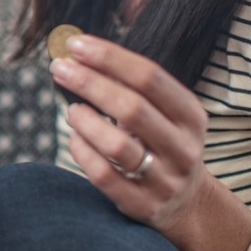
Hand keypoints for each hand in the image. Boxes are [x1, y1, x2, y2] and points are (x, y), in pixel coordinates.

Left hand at [51, 33, 250, 250]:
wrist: (185, 203)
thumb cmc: (158, 143)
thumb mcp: (161, 114)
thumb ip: (128, 86)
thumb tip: (77, 53)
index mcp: (190, 116)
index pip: (150, 77)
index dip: (110, 58)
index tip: (75, 44)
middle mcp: (183, 147)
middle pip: (132, 107)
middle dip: (89, 83)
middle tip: (59, 68)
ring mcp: (165, 180)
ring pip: (117, 145)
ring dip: (85, 121)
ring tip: (72, 110)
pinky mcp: (143, 205)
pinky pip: (103, 175)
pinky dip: (82, 151)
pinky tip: (76, 138)